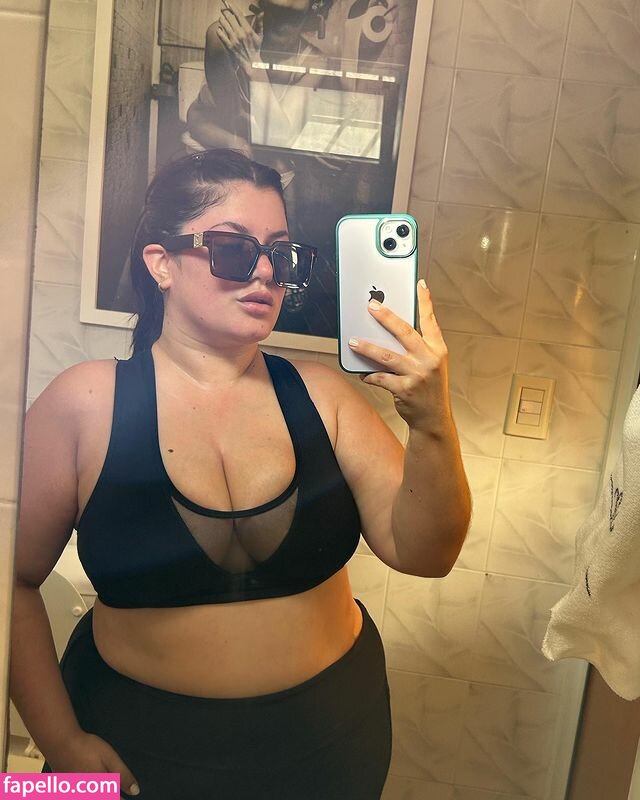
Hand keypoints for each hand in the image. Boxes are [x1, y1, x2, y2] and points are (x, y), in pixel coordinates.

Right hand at [45, 731, 139, 796]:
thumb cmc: (88, 748)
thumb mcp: (109, 758)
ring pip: (92, 795)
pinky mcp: (67, 791)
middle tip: (109, 783)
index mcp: (100, 790)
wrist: (59, 743)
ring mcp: (75, 794)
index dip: (123, 799)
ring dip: (100, 791)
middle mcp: (87, 795)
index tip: (127, 796)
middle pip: (103, 798)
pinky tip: (90, 783)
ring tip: (101, 782)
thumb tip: (135, 792)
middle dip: (111, 793)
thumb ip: (123, 775)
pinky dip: (90, 789)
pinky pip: (80, 792)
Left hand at [216, 0, 263, 74]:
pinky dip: (219, 30)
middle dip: (226, 12)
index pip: (238, 14)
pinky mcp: (228, 45)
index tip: (229, 4)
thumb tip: (262, 13)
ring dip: (222, 19)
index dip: (232, 7)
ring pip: (224, 24)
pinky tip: (220, 29)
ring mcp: (233, 39)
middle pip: (229, 17)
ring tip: (222, 18)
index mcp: (247, 29)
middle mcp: (240, 33)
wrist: (251, 63)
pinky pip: (220, 34)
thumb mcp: (260, 36)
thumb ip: (259, 23)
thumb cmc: (256, 49)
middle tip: (224, 10)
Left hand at [348, 281, 452, 433]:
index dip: (425, 302)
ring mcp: (417, 375)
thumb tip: (391, 330)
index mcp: (438, 350)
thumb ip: (418, 348)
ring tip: (353, 342)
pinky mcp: (405, 389)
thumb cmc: (430, 389)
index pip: (430, 321)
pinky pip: (380, 378)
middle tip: (371, 307)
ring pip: (386, 355)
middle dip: (386, 317)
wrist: (434, 419)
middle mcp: (429, 360)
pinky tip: (362, 373)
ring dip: (367, 347)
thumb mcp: (432, 365)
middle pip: (404, 332)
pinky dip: (369, 375)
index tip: (420, 285)